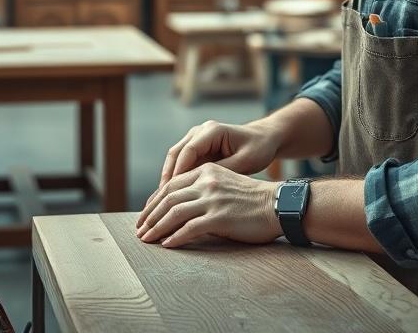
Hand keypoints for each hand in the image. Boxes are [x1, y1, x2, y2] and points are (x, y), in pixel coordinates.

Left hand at [135, 162, 280, 247]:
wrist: (278, 205)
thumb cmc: (252, 199)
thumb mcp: (225, 184)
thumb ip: (203, 189)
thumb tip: (180, 207)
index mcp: (206, 172)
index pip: (171, 185)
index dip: (154, 201)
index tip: (145, 214)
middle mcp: (206, 182)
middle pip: (168, 198)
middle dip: (150, 216)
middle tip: (140, 231)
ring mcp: (212, 199)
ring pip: (174, 213)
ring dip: (157, 228)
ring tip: (147, 240)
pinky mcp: (219, 217)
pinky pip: (190, 228)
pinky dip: (175, 237)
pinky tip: (168, 245)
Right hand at [147, 119, 280, 204]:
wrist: (264, 138)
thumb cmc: (258, 149)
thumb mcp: (245, 162)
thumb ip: (223, 172)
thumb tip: (202, 189)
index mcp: (211, 131)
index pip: (187, 152)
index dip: (177, 173)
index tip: (171, 194)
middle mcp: (199, 132)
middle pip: (175, 155)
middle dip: (166, 179)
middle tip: (159, 202)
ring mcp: (196, 139)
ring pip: (174, 160)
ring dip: (167, 181)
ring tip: (160, 203)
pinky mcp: (197, 149)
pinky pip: (181, 165)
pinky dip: (175, 181)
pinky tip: (170, 198)